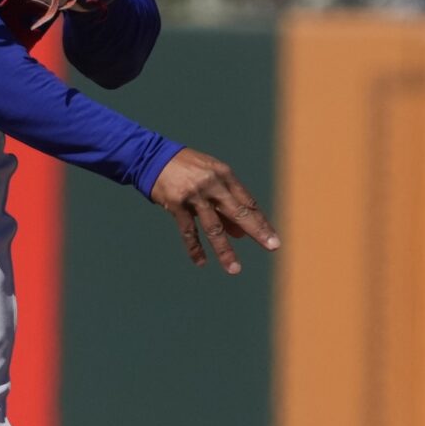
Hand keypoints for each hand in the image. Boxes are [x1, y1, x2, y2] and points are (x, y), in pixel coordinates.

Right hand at [148, 147, 279, 274]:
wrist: (152, 157)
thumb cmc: (185, 169)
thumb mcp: (209, 177)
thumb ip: (225, 202)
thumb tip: (240, 233)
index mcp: (224, 174)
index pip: (247, 201)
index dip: (260, 221)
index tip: (272, 238)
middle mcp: (211, 183)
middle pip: (237, 212)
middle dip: (256, 230)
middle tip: (272, 246)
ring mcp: (193, 194)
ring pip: (213, 226)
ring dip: (224, 249)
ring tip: (234, 268)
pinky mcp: (175, 203)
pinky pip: (188, 230)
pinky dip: (194, 248)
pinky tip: (201, 262)